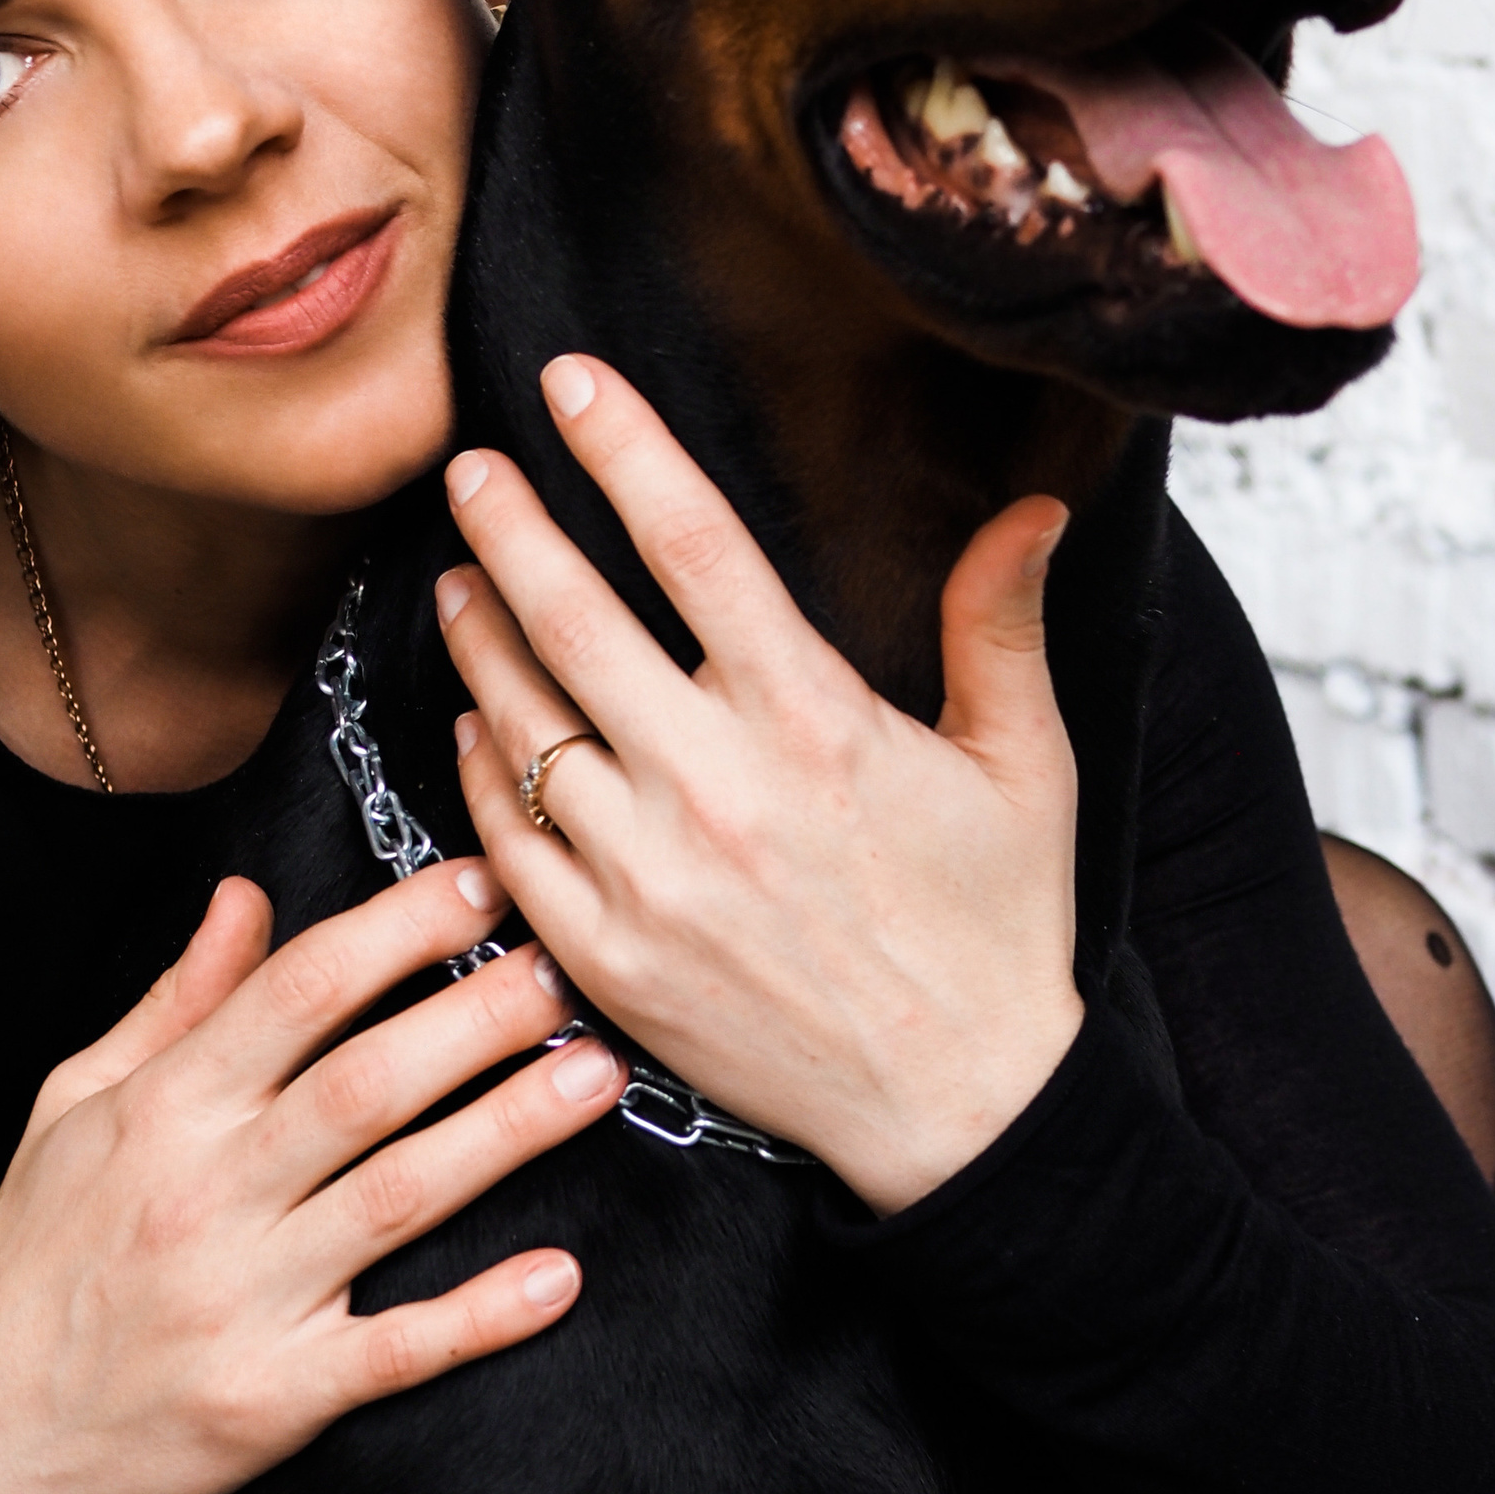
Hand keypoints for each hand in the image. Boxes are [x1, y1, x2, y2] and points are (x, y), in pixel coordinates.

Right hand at [0, 865, 624, 1493]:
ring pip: (398, 1199)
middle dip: (477, 1018)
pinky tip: (559, 1275)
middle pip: (365, 1085)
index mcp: (166, 1109)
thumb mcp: (78, 1103)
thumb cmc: (37, 1252)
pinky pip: (392, 1351)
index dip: (398, 933)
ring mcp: (243, 1299)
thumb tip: (248, 897)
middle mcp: (207, 1193)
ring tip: (596, 1077)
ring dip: (506, 1134)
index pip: (298, 993)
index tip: (484, 887)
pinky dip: (478, 1316)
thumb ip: (177, 1002)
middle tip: (570, 967)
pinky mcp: (273, 1400)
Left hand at [437, 356, 1083, 1216]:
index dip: (627, 450)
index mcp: (817, 724)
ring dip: (478, 640)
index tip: (569, 382)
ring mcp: (649, 881)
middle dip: (510, 528)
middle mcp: (718, 791)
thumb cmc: (995, 930)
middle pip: (575, 622)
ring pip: (520, 729)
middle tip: (469, 466)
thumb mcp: (1026, 765)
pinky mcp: (607, 960)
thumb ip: (1001, 625)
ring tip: (457, 581)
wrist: (960, 1111)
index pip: (698, 549)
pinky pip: (505, 844)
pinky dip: (476, 771)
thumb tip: (1037, 503)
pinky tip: (470, 723)